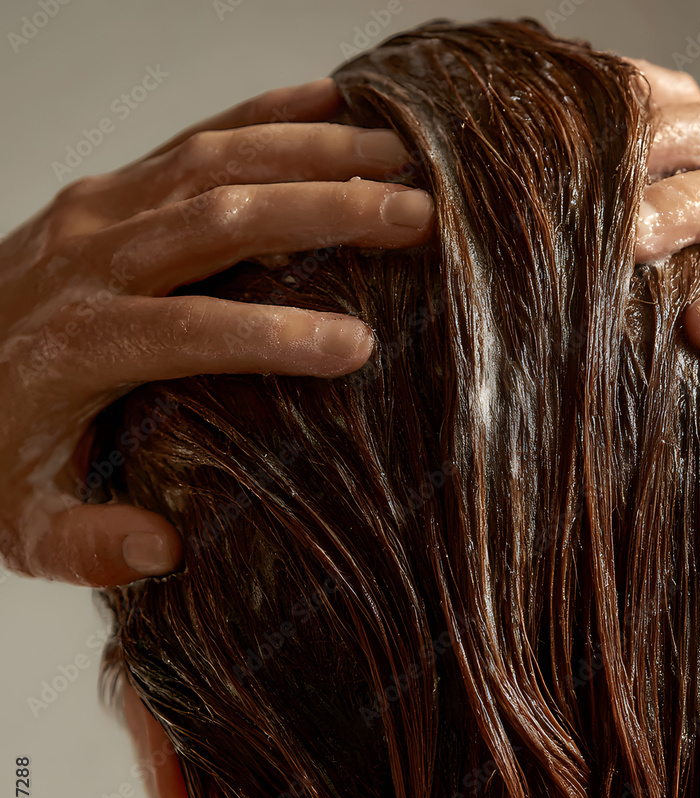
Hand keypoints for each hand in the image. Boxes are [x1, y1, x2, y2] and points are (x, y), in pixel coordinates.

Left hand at [0, 77, 434, 587]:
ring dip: (311, 153)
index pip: (192, 334)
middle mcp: (89, 262)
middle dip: (326, 213)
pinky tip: (325, 100)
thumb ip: (85, 546)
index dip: (278, 336)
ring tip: (398, 154)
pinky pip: (190, 138)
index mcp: (79, 346)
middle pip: (220, 222)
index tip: (360, 345)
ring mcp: (95, 212)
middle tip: (415, 215)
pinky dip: (260, 114)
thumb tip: (166, 550)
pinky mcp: (104, 191)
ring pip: (214, 162)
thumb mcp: (18, 526)